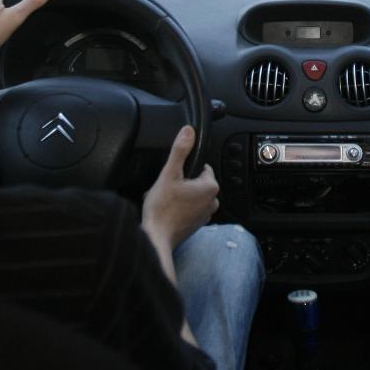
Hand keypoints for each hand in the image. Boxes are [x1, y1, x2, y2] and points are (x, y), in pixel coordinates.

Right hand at [141, 126, 218, 249]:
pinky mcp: (196, 224)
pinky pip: (189, 208)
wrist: (156, 238)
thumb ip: (180, 150)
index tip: (174, 176)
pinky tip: (167, 210)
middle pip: (196, 181)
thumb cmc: (162, 208)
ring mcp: (205, 215)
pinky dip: (179, 207)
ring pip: (192, 195)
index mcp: (211, 187)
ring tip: (166, 200)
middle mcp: (213, 202)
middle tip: (168, 189)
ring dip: (179, 195)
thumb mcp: (169, 173)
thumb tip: (188, 131)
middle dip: (181, 182)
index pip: (202, 167)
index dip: (185, 169)